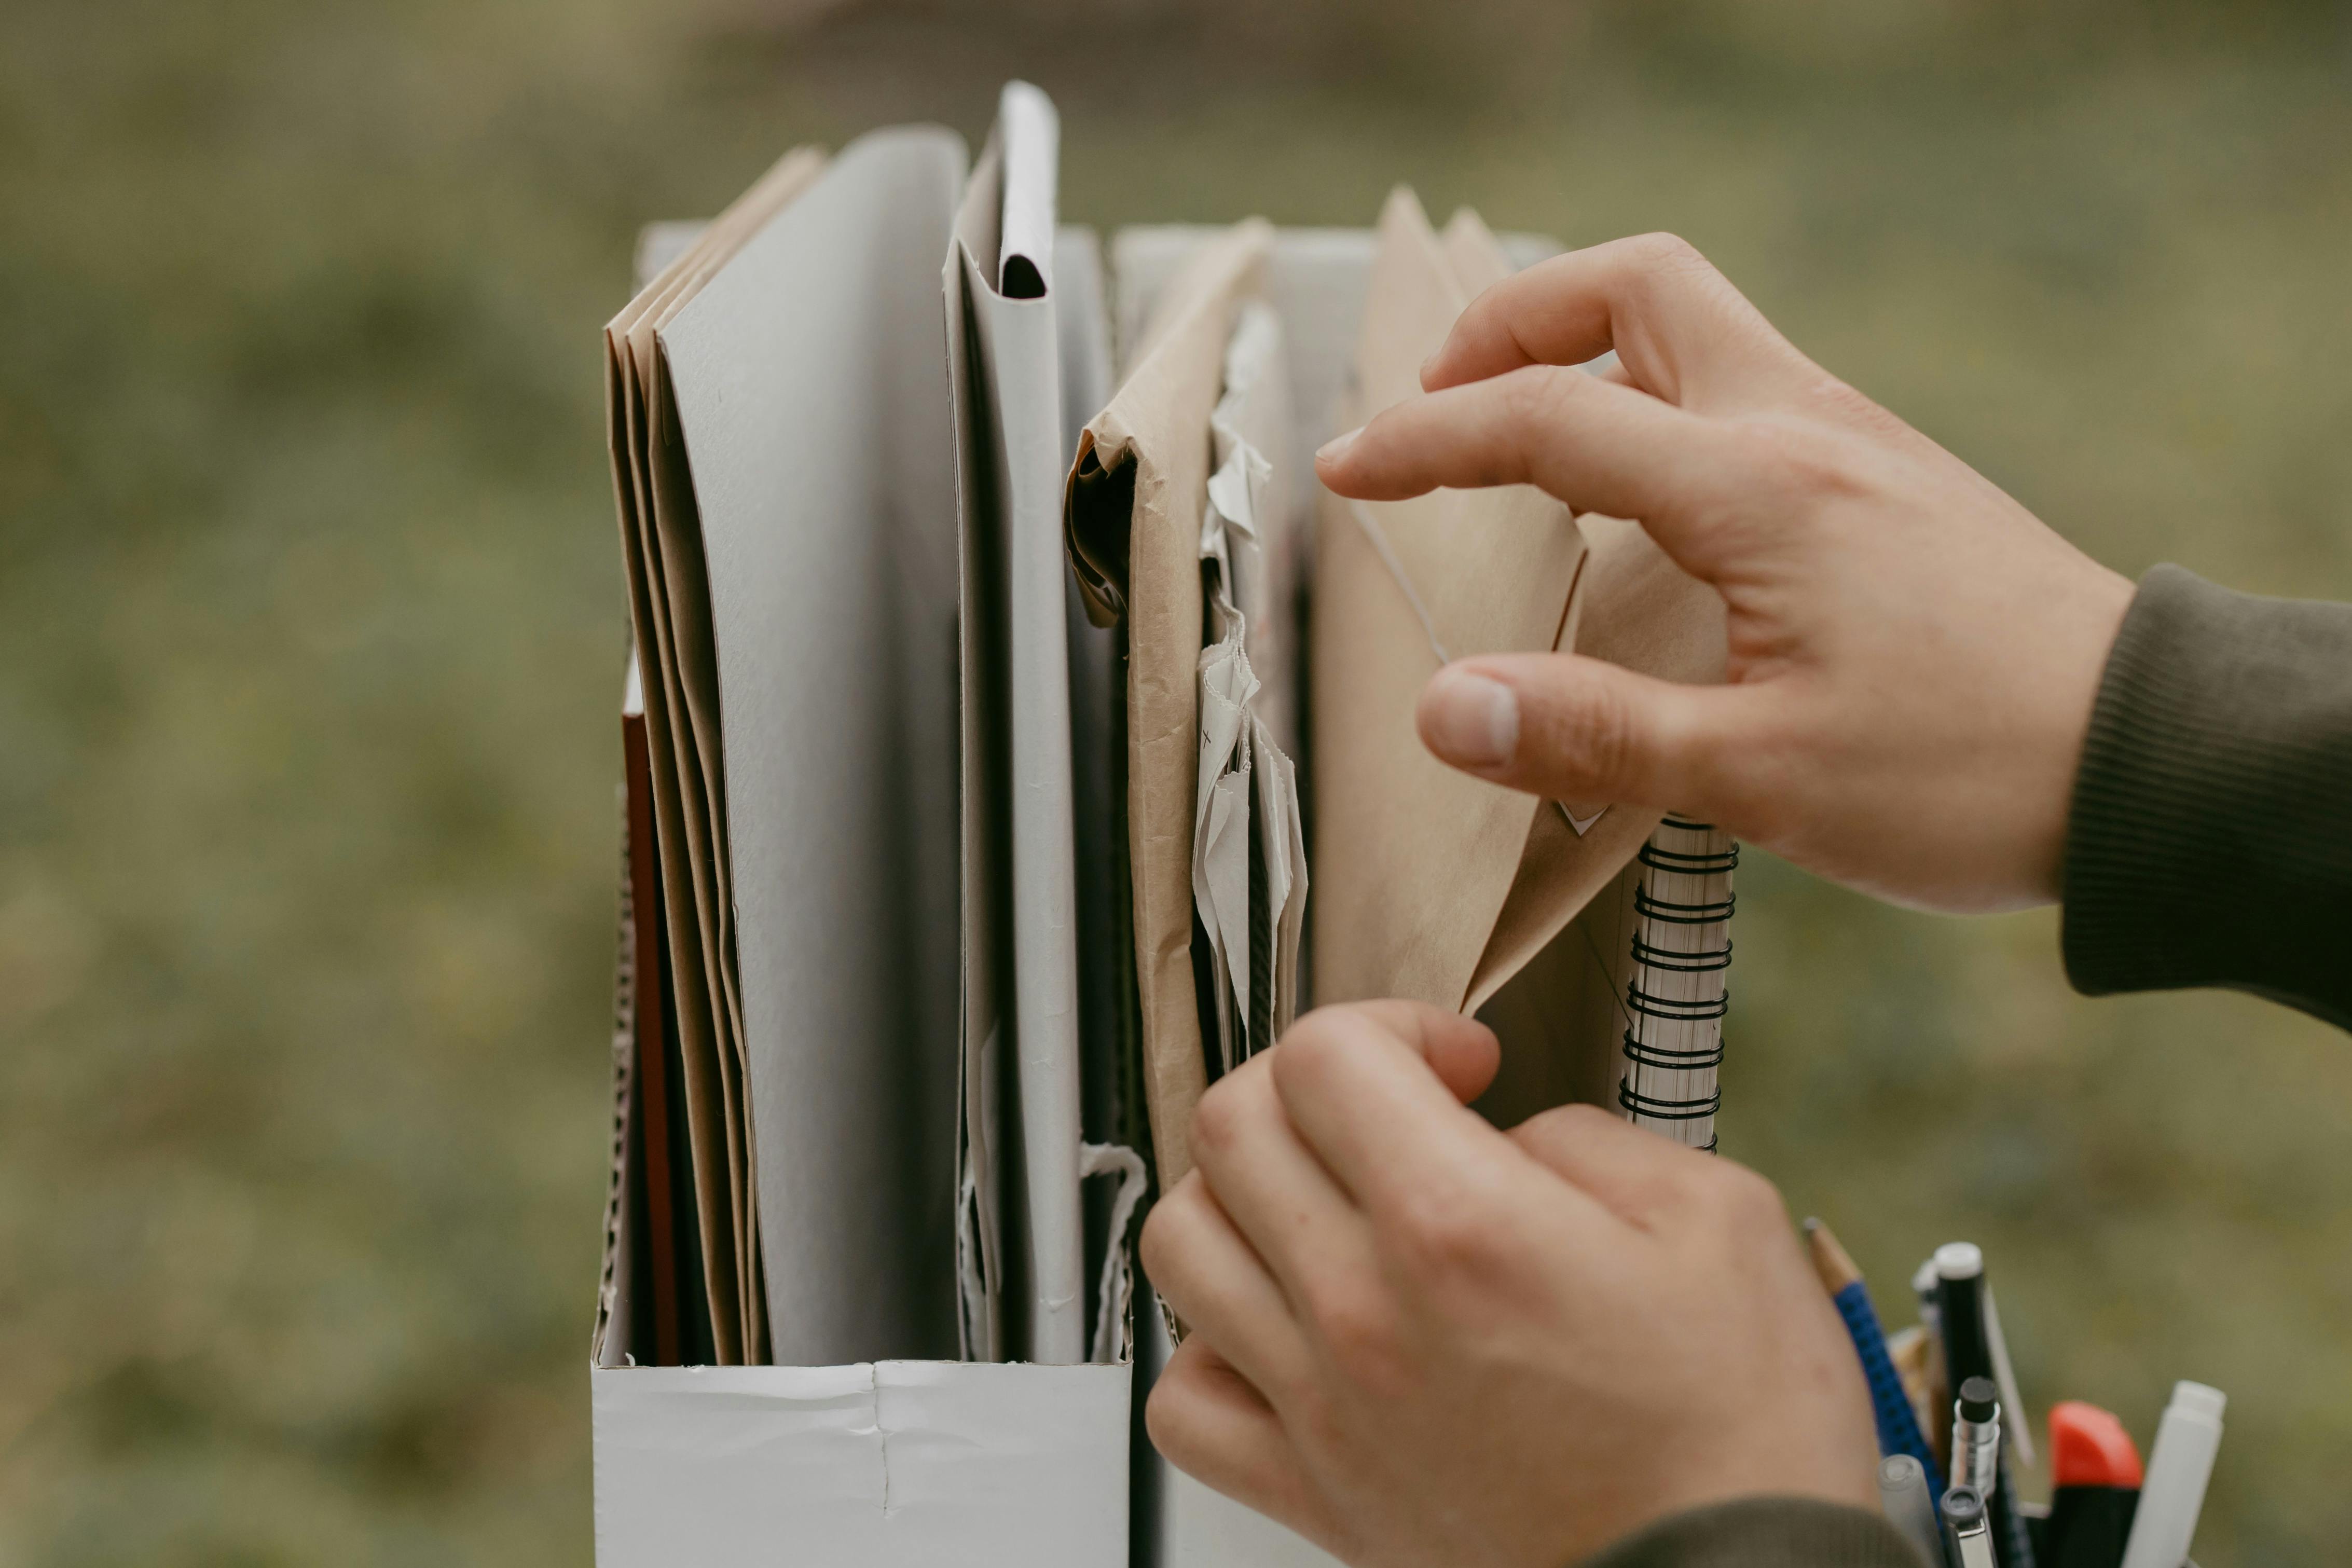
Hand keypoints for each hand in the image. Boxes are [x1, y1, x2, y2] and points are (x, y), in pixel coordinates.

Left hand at [1140, 1001, 1878, 1567]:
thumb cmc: (1741, 1442)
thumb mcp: (1720, 1221)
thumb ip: (1592, 1140)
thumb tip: (1513, 1138)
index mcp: (1460, 1225)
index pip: (1325, 1054)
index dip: (1395, 1024)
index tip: (1461, 1066)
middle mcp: (1365, 1312)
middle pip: (1231, 1129)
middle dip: (1311, 1087)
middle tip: (1393, 1113)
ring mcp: (1326, 1407)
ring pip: (1184, 1245)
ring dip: (1243, 1197)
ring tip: (1325, 1207)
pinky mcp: (1317, 1495)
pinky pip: (1187, 1401)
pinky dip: (1212, 1348)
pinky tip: (1288, 1330)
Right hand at [1316, 234, 2133, 911]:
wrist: (2149, 760)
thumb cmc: (1971, 771)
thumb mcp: (1762, 777)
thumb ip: (1591, 733)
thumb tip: (1442, 708)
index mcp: (1757, 487)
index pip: (1546, 418)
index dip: (1426, 440)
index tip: (1348, 471)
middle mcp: (1805, 430)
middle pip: (1634, 287)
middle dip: (1515, 320)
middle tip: (1442, 398)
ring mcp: (1853, 442)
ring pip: (1695, 325)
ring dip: (1588, 352)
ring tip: (1517, 441)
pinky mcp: (1884, 478)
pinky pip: (1743, 388)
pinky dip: (1656, 401)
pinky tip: (1640, 503)